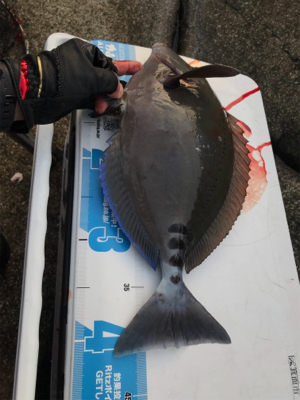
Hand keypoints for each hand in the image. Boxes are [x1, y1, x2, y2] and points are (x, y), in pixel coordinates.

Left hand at [4, 39, 141, 131]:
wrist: (40, 95)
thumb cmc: (65, 80)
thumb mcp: (92, 78)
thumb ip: (110, 82)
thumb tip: (119, 88)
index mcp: (84, 53)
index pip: (108, 62)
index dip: (122, 69)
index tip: (137, 70)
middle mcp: (80, 65)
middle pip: (104, 76)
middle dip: (113, 87)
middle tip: (122, 95)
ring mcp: (76, 80)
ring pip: (98, 89)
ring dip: (104, 98)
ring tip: (105, 106)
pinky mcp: (72, 94)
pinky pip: (90, 98)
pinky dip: (96, 103)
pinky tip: (101, 108)